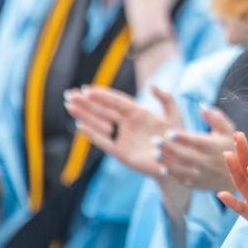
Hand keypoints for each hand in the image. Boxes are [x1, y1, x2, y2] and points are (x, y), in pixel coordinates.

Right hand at [65, 86, 182, 176]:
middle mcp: (127, 124)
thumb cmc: (177, 138)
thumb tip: (152, 86)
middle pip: (103, 110)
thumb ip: (166, 99)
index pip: (116, 101)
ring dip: (85, 115)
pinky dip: (93, 135)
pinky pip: (104, 142)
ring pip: (100, 124)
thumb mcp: (175, 115)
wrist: (177, 162)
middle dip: (86, 103)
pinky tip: (80, 126)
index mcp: (138, 113)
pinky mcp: (121, 153)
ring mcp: (123, 138)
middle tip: (69, 94)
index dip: (102, 95)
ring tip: (69, 106)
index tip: (87, 89)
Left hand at [157, 106, 236, 191]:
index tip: (168, 132)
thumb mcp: (228, 130)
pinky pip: (184, 180)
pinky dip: (172, 175)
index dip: (181, 137)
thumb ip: (215, 117)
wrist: (241, 174)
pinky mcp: (200, 184)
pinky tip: (163, 168)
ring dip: (167, 162)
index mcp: (213, 146)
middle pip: (184, 155)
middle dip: (168, 148)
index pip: (194, 141)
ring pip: (181, 169)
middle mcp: (208, 161)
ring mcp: (203, 175)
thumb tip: (201, 105)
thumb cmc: (231, 146)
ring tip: (154, 154)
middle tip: (154, 141)